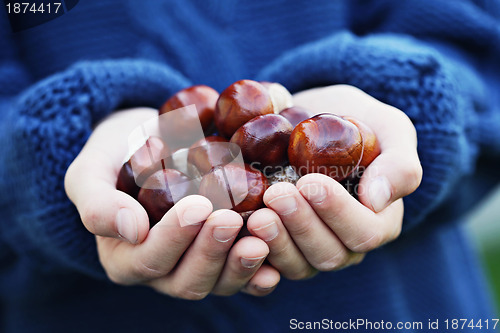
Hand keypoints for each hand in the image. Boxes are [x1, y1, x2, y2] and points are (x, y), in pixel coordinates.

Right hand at [65, 108, 279, 297]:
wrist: (152, 142)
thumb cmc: (118, 155)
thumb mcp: (92, 171)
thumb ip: (98, 202)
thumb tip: (133, 231)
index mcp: (125, 256)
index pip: (149, 260)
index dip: (174, 238)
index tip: (197, 205)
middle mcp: (162, 270)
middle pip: (187, 280)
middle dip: (211, 252)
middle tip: (230, 218)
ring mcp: (196, 265)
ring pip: (218, 283)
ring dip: (239, 266)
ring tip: (260, 239)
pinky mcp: (223, 256)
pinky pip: (242, 278)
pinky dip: (259, 275)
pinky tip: (275, 264)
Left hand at [247, 85, 421, 279]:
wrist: (313, 118)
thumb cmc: (357, 122)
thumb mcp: (390, 129)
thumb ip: (398, 163)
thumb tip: (378, 200)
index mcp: (377, 222)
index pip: (363, 232)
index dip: (337, 213)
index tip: (310, 182)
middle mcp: (344, 242)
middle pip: (327, 254)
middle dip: (301, 226)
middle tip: (276, 194)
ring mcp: (309, 248)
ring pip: (297, 265)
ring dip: (276, 241)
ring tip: (256, 214)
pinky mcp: (280, 245)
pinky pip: (268, 263)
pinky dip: (253, 252)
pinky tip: (238, 231)